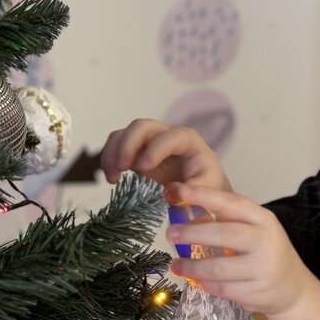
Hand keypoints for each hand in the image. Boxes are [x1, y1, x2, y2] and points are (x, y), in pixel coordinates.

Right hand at [100, 119, 231, 191]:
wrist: (200, 189)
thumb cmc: (207, 187)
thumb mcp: (209, 192)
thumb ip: (194, 192)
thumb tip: (171, 193)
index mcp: (189, 142)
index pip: (171, 136)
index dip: (155, 149)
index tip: (144, 168)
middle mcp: (167, 136)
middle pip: (143, 126)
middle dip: (128, 145)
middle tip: (123, 168)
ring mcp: (149, 142)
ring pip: (125, 133)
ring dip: (114, 152)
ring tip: (113, 178)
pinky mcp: (136, 151)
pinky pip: (117, 145)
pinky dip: (109, 159)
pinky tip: (113, 179)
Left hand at [164, 182, 318, 316]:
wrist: (294, 288)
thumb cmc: (265, 252)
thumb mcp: (253, 230)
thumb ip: (225, 221)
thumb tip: (185, 216)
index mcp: (262, 219)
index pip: (229, 203)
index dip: (201, 195)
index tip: (175, 191)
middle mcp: (265, 241)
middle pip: (224, 234)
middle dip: (193, 233)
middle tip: (170, 234)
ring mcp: (262, 269)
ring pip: (220, 268)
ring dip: (193, 267)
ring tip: (175, 266)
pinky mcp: (256, 293)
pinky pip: (223, 289)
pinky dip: (206, 285)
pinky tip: (197, 281)